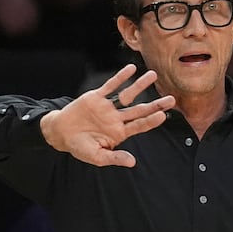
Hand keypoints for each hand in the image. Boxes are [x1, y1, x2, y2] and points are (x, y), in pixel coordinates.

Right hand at [39, 64, 175, 166]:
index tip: (162, 115)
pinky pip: (111, 85)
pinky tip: (131, 69)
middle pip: (139, 110)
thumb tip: (132, 162)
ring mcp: (108, 107)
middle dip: (155, 105)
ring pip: (127, 95)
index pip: (139, 126)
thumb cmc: (80, 147)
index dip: (150, 121)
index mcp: (119, 133)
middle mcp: (117, 118)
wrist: (61, 133)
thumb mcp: (97, 157)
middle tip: (171, 99)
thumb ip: (115, 158)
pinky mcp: (97, 97)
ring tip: (153, 76)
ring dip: (140, 86)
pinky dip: (120, 77)